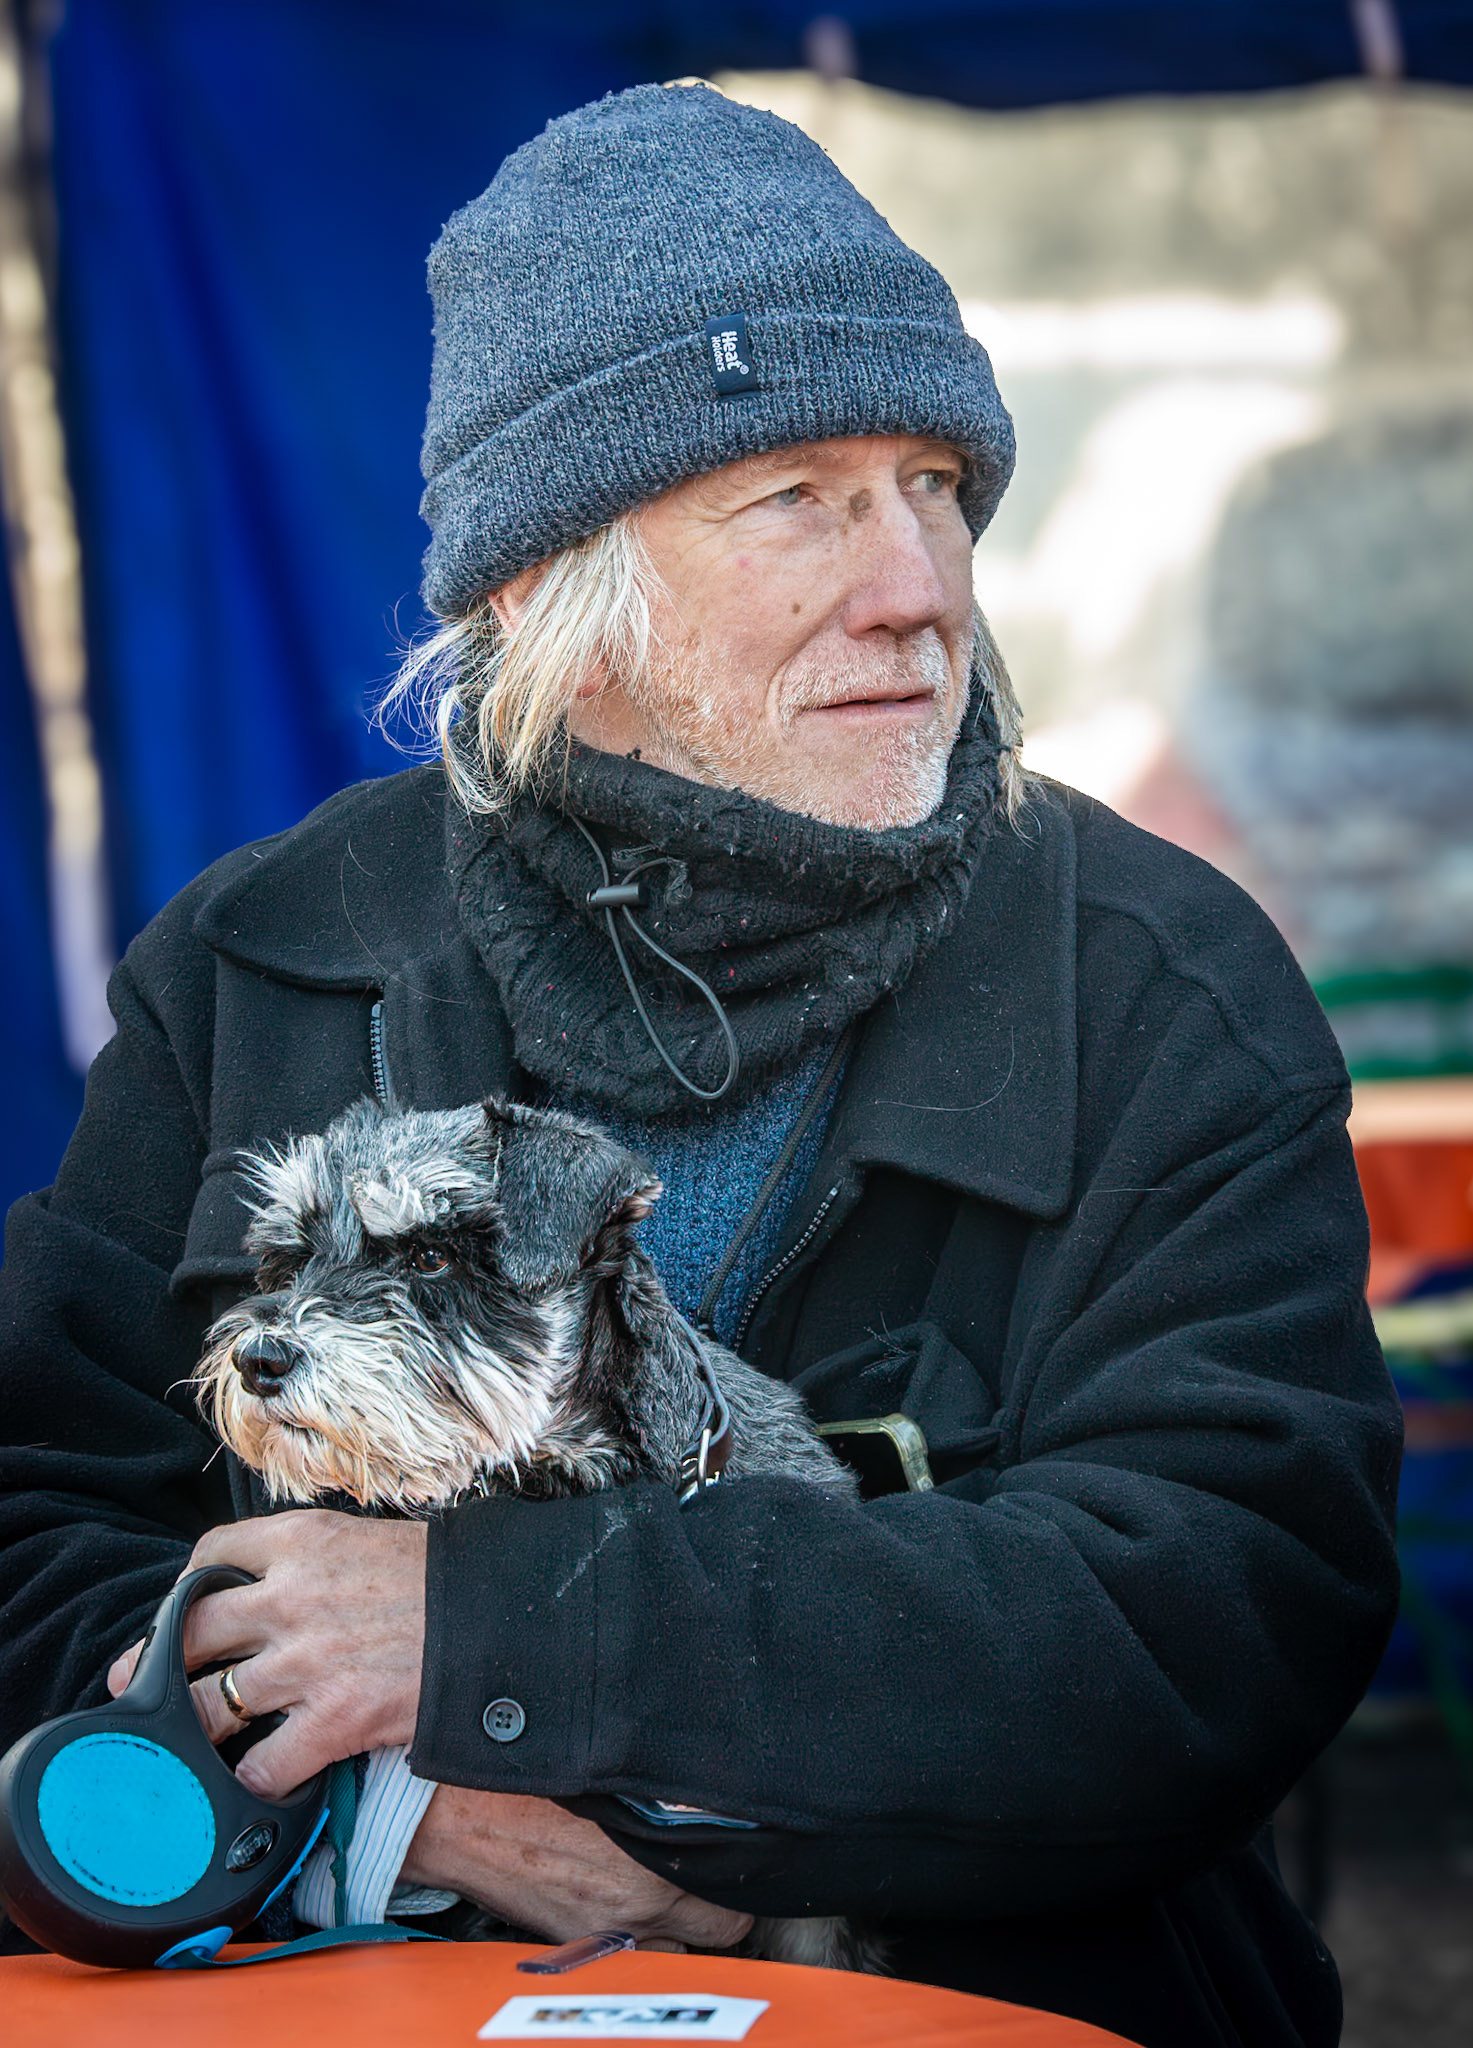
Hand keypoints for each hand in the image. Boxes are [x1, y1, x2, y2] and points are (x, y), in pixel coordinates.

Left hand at [106, 1511, 426, 1796]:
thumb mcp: (373, 1539)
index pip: (211, 1553)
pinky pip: (265, 1766)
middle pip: (191, 1631)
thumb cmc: (447, 1579)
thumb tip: (273, 1589)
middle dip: (156, 1663)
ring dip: (193, 1730)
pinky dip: (256, 1781)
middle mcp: (291, 1596)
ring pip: (210, 1705)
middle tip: (139, 1685)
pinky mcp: (335, 1720)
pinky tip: (261, 1780)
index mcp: (303, 1540)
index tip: (184, 1611)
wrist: (508, 1618)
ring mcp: (308, 1662)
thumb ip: (316, 1560)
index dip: (187, 1587)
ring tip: (184, 1745)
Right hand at [400, 1787, 752, 1952]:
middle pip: (721, 1930)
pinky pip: (631, 1954)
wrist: (445, 1810)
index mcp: (651, 1865)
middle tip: (710, 1864)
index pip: (737, 1895)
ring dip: (679, 1922)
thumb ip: (665, 1786)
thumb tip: (706, 1788)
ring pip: (678, 1948)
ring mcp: (602, 1935)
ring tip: (668, 1881)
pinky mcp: (570, 1944)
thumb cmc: (519, 1777)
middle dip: (720, 1901)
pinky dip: (637, 1935)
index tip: (737, 1845)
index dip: (743, 1867)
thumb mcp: (608, 1767)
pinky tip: (624, 1896)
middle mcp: (635, 1911)